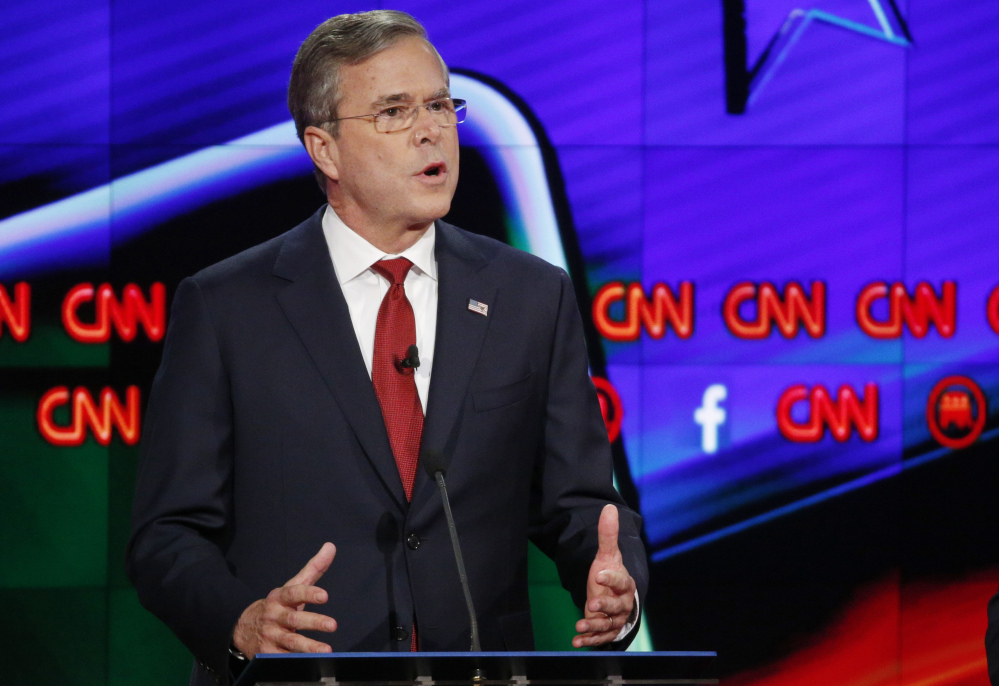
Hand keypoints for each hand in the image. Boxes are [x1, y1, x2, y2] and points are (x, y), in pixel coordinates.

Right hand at [233, 542, 337, 655]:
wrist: (243, 627)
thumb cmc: (277, 605)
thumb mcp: (292, 586)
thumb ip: (313, 569)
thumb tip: (331, 546)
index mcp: (279, 598)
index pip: (294, 593)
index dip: (309, 594)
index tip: (325, 596)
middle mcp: (274, 616)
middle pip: (294, 619)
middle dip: (314, 622)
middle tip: (333, 625)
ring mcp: (270, 636)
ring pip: (290, 642)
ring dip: (309, 647)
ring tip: (326, 650)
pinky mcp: (267, 654)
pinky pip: (283, 658)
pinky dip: (296, 661)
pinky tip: (311, 663)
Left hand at [573, 505, 636, 647]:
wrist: (616, 597)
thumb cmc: (610, 575)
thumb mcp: (607, 555)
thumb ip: (607, 535)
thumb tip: (609, 508)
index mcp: (624, 584)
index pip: (620, 581)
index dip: (611, 579)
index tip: (598, 575)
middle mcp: (622, 604)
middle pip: (616, 607)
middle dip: (605, 607)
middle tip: (592, 604)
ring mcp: (614, 619)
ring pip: (607, 625)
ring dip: (593, 626)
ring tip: (579, 626)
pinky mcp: (605, 630)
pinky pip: (599, 637)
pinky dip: (588, 640)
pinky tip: (575, 641)